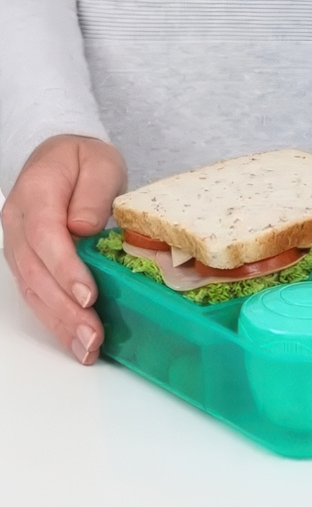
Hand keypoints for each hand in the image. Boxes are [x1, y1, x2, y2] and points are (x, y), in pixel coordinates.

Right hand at [2, 135, 126, 363]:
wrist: (61, 157)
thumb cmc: (84, 160)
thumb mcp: (99, 163)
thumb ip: (94, 193)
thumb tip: (84, 227)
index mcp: (36, 194)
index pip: (46, 236)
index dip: (65, 268)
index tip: (88, 295)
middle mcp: (18, 224)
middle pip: (36, 271)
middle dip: (65, 309)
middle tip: (92, 336)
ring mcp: (19, 245)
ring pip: (33, 289)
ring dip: (59, 323)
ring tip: (86, 349)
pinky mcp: (28, 261)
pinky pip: (36, 293)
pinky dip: (55, 320)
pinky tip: (75, 341)